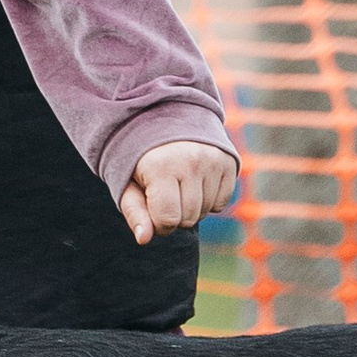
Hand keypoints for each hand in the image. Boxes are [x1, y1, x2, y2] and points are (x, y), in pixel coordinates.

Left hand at [119, 139, 240, 246]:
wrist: (166, 117)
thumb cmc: (141, 156)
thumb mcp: (128, 181)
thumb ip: (134, 211)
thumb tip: (144, 239)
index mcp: (161, 166)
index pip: (167, 220)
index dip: (158, 223)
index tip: (151, 207)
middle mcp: (191, 161)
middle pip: (188, 218)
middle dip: (175, 214)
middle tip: (164, 192)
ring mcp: (213, 160)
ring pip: (206, 211)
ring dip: (191, 207)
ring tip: (179, 183)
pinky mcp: (228, 161)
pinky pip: (222, 203)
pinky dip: (208, 199)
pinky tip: (196, 181)